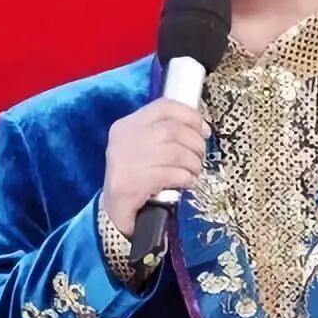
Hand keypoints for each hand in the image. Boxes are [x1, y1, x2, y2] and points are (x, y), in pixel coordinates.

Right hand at [102, 98, 210, 237]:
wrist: (113, 210)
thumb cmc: (136, 175)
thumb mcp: (144, 148)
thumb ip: (164, 133)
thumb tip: (200, 129)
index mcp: (127, 125)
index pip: (163, 107)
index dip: (189, 115)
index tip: (204, 129)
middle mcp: (124, 139)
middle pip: (172, 130)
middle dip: (195, 142)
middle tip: (201, 155)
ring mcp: (126, 161)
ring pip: (175, 152)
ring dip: (193, 162)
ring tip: (195, 170)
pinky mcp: (133, 183)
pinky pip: (172, 174)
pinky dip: (186, 177)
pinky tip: (188, 181)